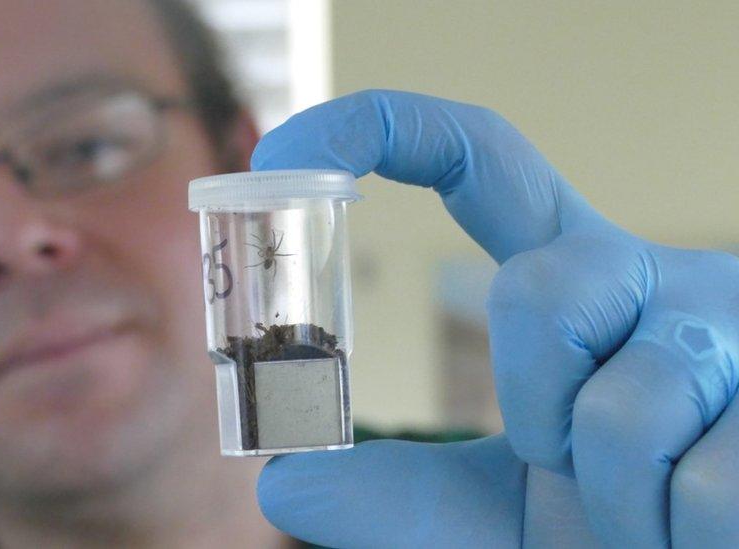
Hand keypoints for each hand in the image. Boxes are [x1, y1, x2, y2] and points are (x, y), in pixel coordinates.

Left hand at [251, 90, 738, 547]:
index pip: (476, 159)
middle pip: (539, 289)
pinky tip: (705, 532)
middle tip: (575, 468)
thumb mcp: (498, 510)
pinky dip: (682, 540)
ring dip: (618, 504)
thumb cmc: (608, 529)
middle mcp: (647, 279)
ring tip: (654, 519)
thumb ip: (404, 494)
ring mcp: (729, 326)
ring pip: (625, 405)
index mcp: (570, 283)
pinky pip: (708, 483)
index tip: (288, 154)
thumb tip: (285, 482)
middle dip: (540, 411)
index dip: (377, 130)